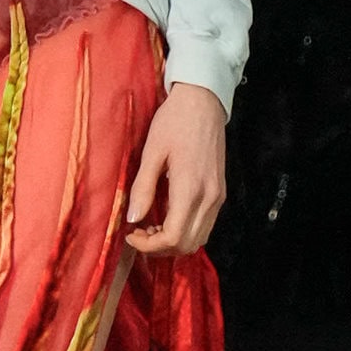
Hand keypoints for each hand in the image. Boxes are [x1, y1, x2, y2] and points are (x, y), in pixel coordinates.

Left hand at [126, 83, 227, 257]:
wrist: (202, 102)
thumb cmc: (174, 122)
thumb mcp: (152, 153)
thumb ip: (143, 188)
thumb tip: (133, 219)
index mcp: (190, 189)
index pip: (173, 237)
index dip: (149, 246)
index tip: (130, 235)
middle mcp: (209, 198)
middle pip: (188, 245)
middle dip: (160, 248)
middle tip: (138, 233)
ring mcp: (217, 196)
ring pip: (199, 238)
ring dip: (174, 241)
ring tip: (151, 226)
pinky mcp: (220, 192)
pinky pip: (205, 224)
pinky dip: (186, 230)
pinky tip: (167, 216)